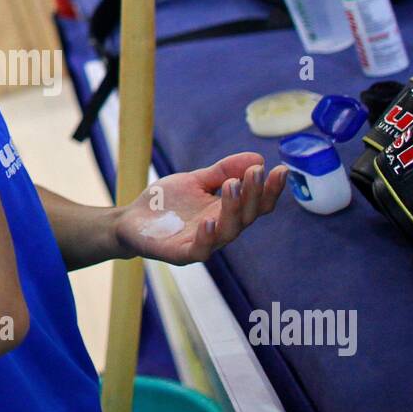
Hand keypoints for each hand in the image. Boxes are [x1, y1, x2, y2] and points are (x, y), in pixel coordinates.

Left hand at [114, 152, 286, 265]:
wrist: (130, 221)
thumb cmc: (167, 204)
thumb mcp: (196, 180)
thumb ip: (223, 171)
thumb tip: (258, 158)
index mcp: (226, 213)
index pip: (256, 204)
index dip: (270, 190)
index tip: (281, 169)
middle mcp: (220, 230)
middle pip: (247, 216)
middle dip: (254, 194)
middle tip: (255, 172)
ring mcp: (201, 243)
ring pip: (228, 232)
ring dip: (233, 208)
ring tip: (232, 185)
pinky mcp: (181, 253)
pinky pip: (200, 250)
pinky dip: (207, 236)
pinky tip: (209, 220)